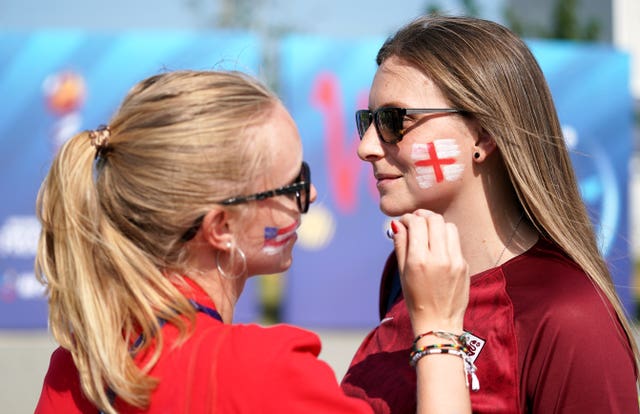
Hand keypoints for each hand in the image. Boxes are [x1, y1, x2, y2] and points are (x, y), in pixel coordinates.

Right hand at [391, 210, 468, 334]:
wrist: (439, 323)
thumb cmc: (416, 299)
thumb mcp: (403, 273)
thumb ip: (400, 245)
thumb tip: (397, 224)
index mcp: (419, 260)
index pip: (416, 223)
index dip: (408, 218)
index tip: (404, 222)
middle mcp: (438, 258)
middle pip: (434, 219)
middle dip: (423, 216)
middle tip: (416, 221)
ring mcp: (454, 261)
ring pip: (448, 226)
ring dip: (436, 224)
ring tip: (429, 232)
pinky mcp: (464, 265)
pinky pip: (455, 241)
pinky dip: (445, 238)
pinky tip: (438, 247)